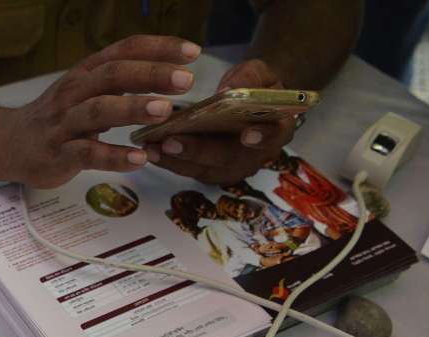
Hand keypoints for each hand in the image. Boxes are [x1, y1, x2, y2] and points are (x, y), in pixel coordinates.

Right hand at [1, 35, 199, 187]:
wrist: (10, 142)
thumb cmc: (58, 117)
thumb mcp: (87, 90)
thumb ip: (122, 82)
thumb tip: (171, 76)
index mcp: (87, 73)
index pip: (124, 50)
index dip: (158, 48)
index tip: (192, 51)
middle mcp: (75, 92)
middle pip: (113, 75)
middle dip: (150, 74)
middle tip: (185, 80)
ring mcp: (65, 123)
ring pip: (98, 110)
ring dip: (132, 108)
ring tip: (164, 111)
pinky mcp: (58, 154)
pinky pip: (87, 154)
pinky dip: (113, 156)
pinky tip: (138, 159)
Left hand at [146, 59, 295, 184]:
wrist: (246, 101)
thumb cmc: (253, 86)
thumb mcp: (258, 72)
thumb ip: (249, 77)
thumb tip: (228, 90)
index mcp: (278, 127)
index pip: (274, 135)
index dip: (262, 137)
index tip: (246, 135)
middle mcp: (257, 154)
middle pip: (229, 157)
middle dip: (199, 151)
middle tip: (171, 141)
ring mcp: (233, 167)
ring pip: (205, 169)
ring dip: (176, 160)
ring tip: (151, 146)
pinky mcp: (211, 172)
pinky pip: (189, 170)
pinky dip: (169, 161)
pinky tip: (150, 149)